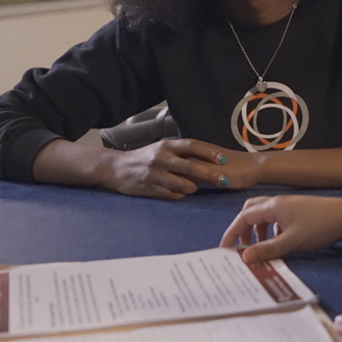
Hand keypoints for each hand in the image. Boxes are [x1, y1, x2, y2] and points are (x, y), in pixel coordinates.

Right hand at [100, 138, 229, 199]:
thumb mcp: (161, 149)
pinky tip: (182, 193)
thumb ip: (181, 152)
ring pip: (182, 184)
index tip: (224, 160)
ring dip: (193, 187)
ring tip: (196, 187)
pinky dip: (180, 195)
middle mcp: (161, 158)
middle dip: (210, 175)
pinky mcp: (149, 188)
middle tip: (225, 181)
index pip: (192, 146)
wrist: (116, 168)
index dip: (209, 152)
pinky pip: (171, 194)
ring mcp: (154, 174)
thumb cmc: (144, 158)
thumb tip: (208, 157)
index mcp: (166, 146)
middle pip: (191, 167)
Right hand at [219, 195, 341, 261]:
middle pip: (251, 210)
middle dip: (243, 228)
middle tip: (243, 247)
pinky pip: (277, 217)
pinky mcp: (299, 210)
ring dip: (258, 230)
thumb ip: (267, 250)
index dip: (232, 232)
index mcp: (272, 206)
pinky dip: (271, 228)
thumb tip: (244, 257)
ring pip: (264, 214)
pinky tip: (280, 241)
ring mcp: (290, 205)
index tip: (225, 248)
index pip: (243, 217)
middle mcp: (278, 202)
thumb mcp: (291, 242)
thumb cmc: (320, 227)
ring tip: (261, 248)